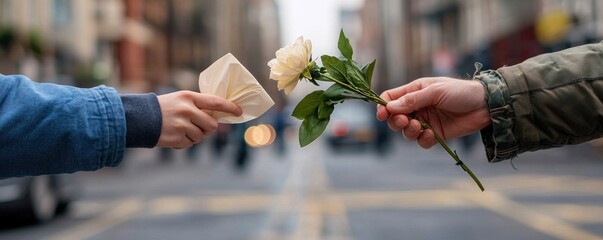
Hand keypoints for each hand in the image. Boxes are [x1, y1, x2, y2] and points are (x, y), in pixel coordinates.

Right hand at [156, 91, 241, 148]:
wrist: (139, 118)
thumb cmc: (164, 108)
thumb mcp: (180, 100)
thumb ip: (198, 106)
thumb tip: (218, 118)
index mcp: (189, 97)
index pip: (216, 102)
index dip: (230, 108)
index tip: (239, 112)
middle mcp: (187, 110)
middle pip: (212, 125)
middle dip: (208, 128)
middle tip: (199, 126)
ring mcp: (182, 125)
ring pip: (202, 136)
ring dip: (195, 136)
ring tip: (181, 129)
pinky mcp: (176, 138)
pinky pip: (191, 144)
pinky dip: (185, 142)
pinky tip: (174, 135)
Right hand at [376, 77, 490, 148]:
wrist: (486, 105)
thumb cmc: (461, 91)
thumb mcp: (435, 91)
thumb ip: (413, 99)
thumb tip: (390, 107)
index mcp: (414, 92)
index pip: (390, 99)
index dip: (383, 107)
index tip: (382, 115)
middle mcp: (417, 107)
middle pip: (394, 118)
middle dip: (396, 122)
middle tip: (404, 121)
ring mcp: (426, 121)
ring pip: (406, 131)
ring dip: (409, 131)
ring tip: (419, 127)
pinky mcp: (436, 134)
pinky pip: (421, 141)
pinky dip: (423, 140)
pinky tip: (431, 134)